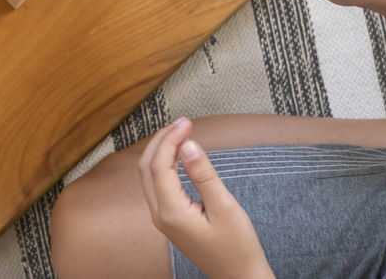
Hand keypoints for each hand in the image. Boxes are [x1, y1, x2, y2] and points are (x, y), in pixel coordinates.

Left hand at [138, 119, 272, 278]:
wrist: (239, 276)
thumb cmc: (237, 246)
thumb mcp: (225, 207)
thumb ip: (203, 174)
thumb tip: (188, 144)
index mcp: (171, 212)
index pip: (159, 165)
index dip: (170, 139)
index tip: (187, 122)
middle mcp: (160, 215)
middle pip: (146, 167)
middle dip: (162, 140)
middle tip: (183, 122)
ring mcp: (161, 218)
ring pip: (148, 175)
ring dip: (161, 150)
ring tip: (181, 131)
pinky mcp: (168, 218)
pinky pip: (157, 185)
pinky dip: (164, 164)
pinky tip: (179, 153)